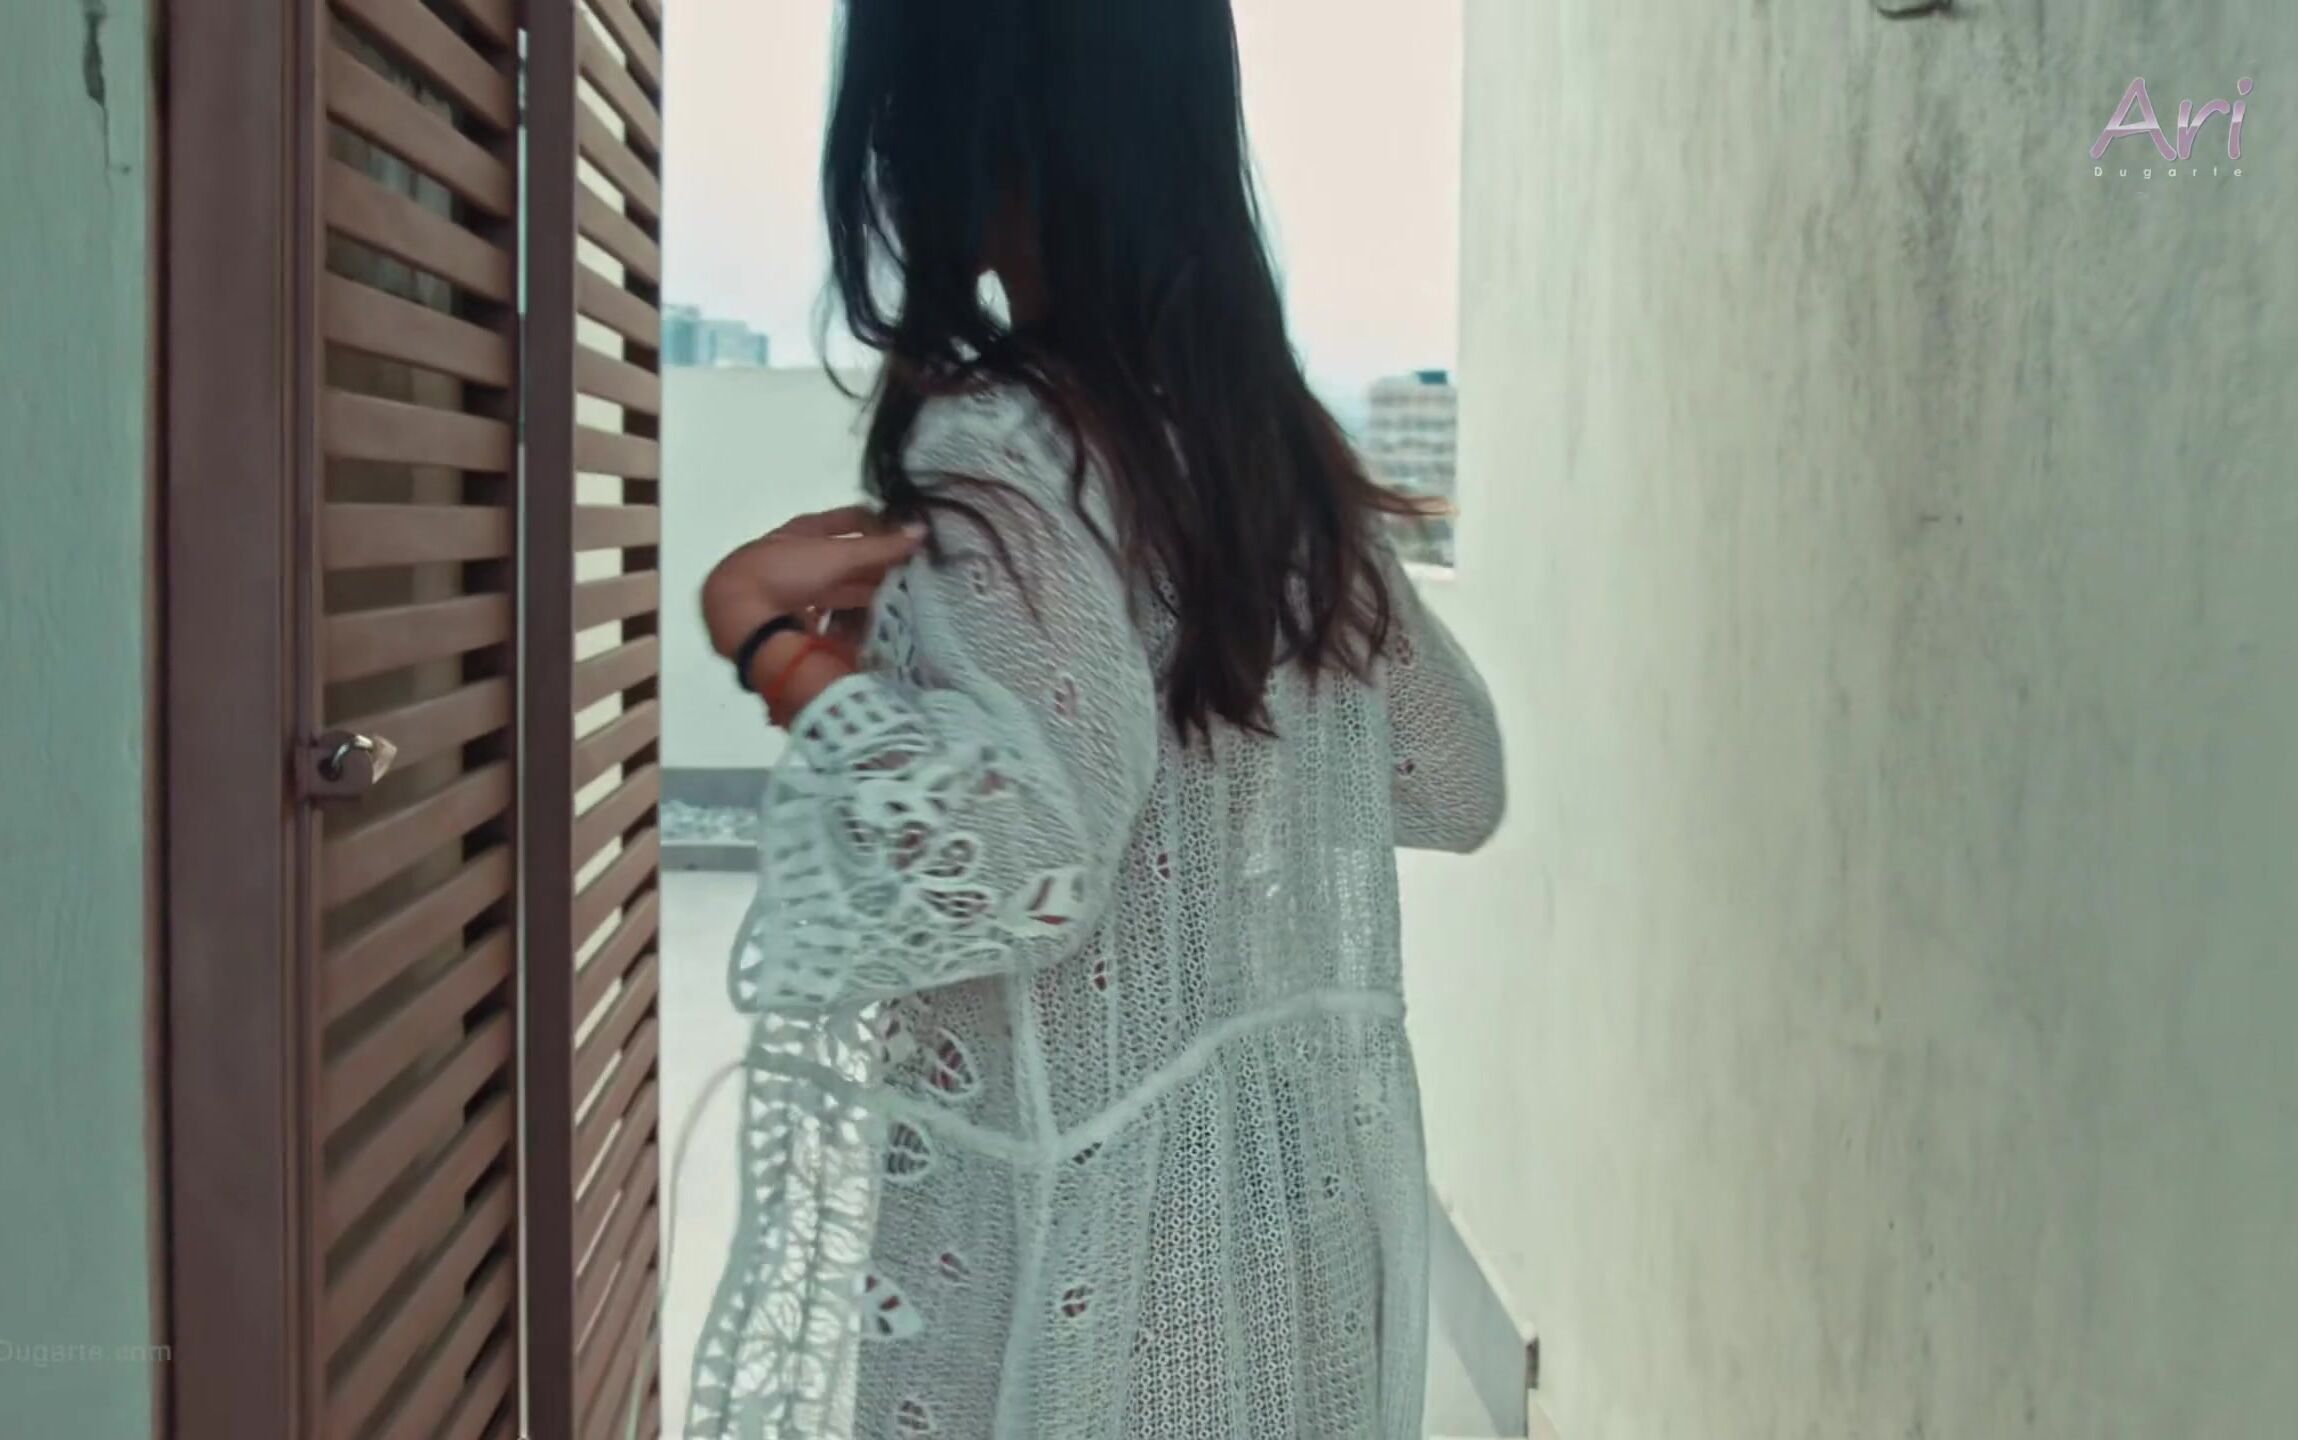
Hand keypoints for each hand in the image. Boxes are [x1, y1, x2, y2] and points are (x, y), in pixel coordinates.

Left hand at [701, 506, 924, 659]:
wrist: (740, 619)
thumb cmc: (785, 573)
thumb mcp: (837, 556)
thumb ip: (881, 546)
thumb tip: (923, 529)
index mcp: (803, 530)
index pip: (850, 518)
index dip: (879, 523)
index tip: (907, 534)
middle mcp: (798, 555)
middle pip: (846, 555)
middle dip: (878, 562)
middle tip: (913, 570)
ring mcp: (794, 587)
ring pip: (841, 585)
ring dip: (868, 590)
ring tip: (902, 598)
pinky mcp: (794, 617)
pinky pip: (831, 612)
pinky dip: (852, 615)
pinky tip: (872, 622)